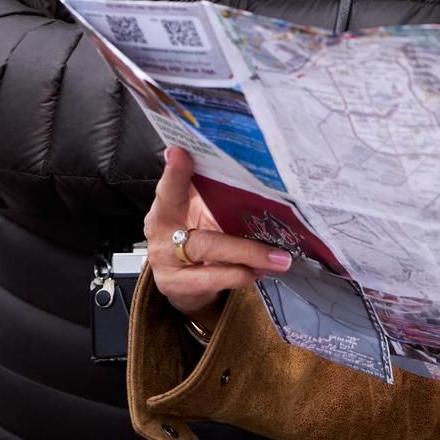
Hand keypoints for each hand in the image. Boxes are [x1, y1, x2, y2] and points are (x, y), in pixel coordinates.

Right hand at [146, 148, 292, 327]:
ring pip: (209, 254)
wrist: (182, 282)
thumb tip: (254, 177)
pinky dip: (240, 274)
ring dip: (249, 257)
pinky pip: (212, 279)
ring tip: (277, 259)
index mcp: (166, 208)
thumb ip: (214, 196)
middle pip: (200, 234)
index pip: (170, 188)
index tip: (180, 153)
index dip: (175, 172)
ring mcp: (166, 262)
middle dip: (240, 242)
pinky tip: (259, 271)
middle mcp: (162, 233)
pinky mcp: (177, 286)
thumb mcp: (199, 214)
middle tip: (276, 242)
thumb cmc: (196, 237)